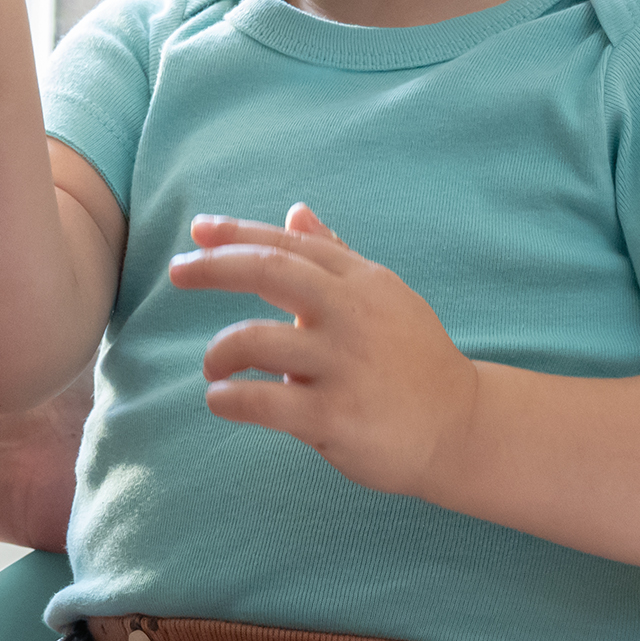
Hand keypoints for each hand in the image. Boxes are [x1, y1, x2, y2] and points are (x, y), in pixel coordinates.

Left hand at [170, 205, 479, 500]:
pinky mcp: (335, 416)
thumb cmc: (412, 361)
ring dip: (219, 352)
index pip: (290, 244)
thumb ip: (336, 258)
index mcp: (361, 282)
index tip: (198, 231)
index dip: (238, 233)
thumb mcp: (383, 299)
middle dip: (215, 266)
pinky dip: (230, 399)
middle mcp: (351, 315)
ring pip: (254, 340)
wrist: (461, 427)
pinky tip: (222, 400)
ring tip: (213, 368)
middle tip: (177, 272)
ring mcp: (343, 365)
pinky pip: (263, 402)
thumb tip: (296, 212)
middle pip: (269, 270)